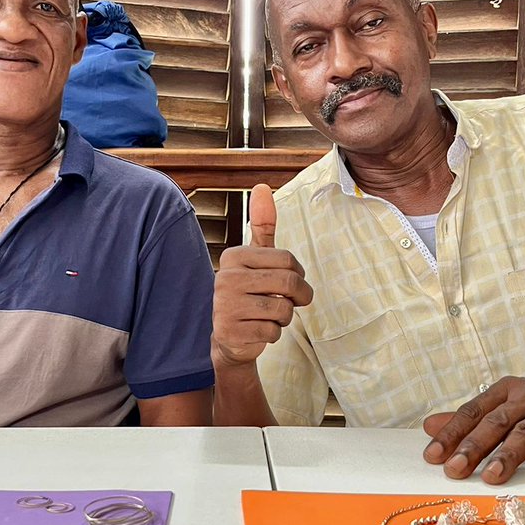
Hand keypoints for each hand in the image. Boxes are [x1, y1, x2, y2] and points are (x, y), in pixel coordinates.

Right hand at [212, 184, 313, 367]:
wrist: (229, 337)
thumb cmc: (249, 293)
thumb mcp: (256, 258)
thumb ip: (262, 226)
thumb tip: (262, 187)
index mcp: (234, 256)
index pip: (288, 260)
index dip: (298, 274)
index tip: (289, 283)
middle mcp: (226, 277)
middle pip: (289, 283)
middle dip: (299, 297)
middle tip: (293, 302)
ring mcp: (225, 305)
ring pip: (283, 310)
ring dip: (284, 317)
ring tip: (268, 316)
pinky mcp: (229, 331)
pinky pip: (273, 331)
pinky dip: (273, 334)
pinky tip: (257, 330)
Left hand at [422, 375, 524, 483]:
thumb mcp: (508, 405)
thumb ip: (471, 418)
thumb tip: (428, 426)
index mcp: (506, 392)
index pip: (473, 412)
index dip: (451, 433)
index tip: (432, 456)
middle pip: (497, 423)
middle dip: (473, 447)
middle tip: (453, 470)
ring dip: (509, 456)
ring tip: (491, 478)